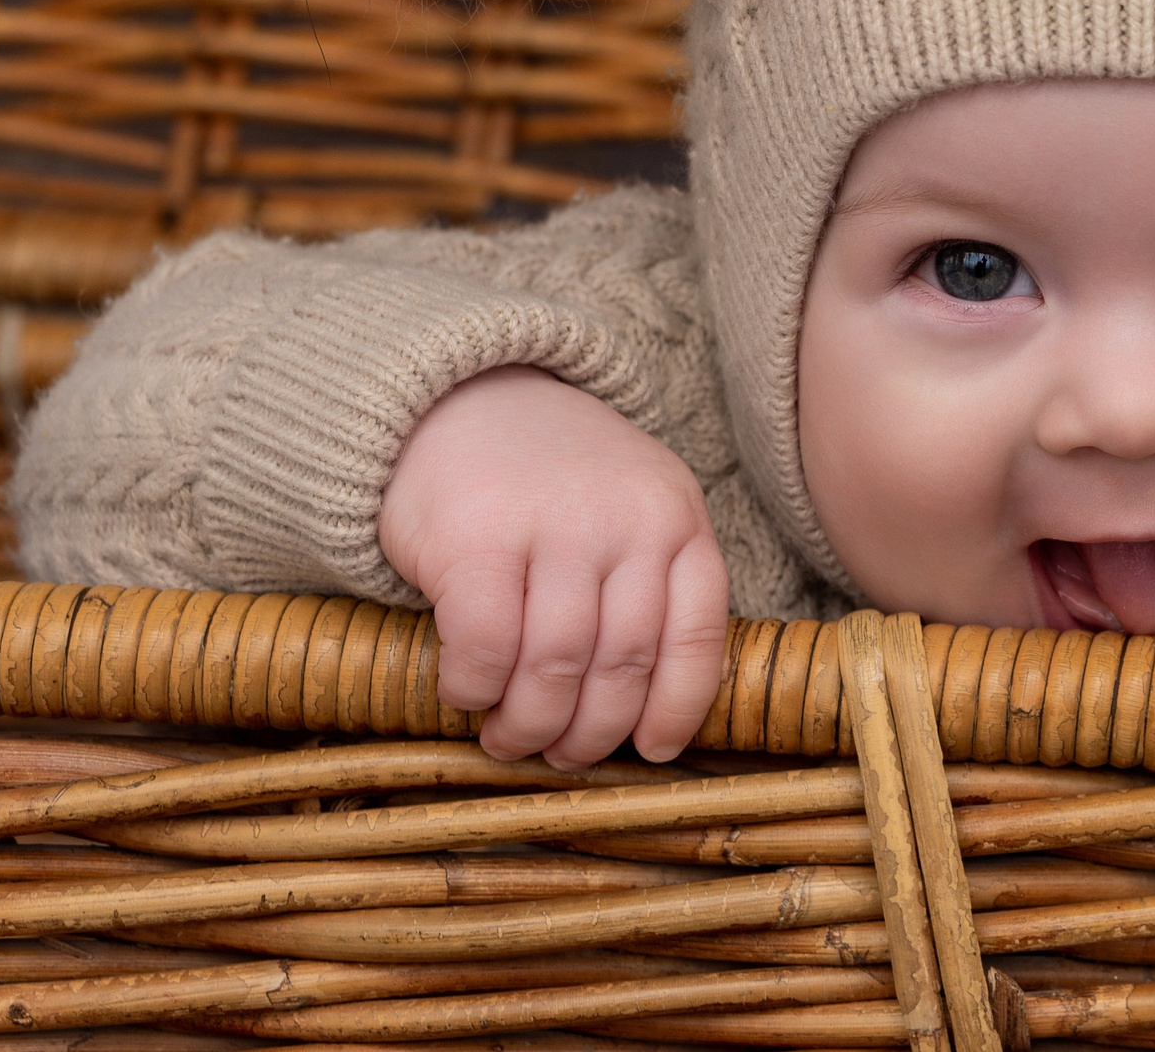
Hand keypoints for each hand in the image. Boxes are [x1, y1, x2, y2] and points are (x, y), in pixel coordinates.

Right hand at [380, 366, 728, 766]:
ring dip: (530, 724)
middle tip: (561, 755)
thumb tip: (645, 716)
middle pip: (624, 664)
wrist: (457, 398)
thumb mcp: (629, 510)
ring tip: (509, 738)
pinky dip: (474, 688)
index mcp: (676, 518)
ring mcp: (554, 526)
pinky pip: (487, 648)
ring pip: (558, 667)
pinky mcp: (477, 539)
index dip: (677, 708)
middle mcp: (626, 521)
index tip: (652, 750)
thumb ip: (647, 586)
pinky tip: (465, 691)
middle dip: (591, 733)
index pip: (697, 636)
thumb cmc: (549, 481)